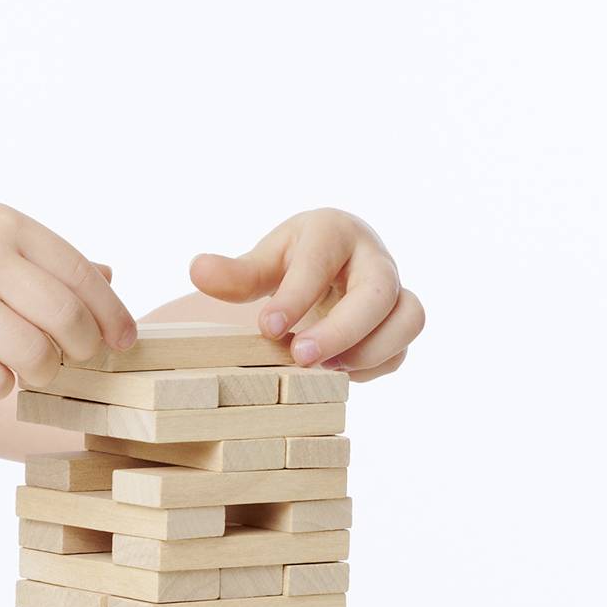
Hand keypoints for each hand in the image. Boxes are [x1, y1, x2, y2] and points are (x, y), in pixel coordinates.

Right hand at [0, 195, 134, 398]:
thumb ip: (39, 253)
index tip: (122, 342)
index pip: (82, 276)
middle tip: (71, 359)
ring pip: (36, 359)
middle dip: (81, 351)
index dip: (111, 316)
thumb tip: (108, 278)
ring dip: (41, 373)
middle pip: (68, 322)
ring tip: (26, 367)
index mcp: (5, 225)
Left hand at [188, 208, 424, 380]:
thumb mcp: (264, 262)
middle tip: (300, 357)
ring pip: (409, 318)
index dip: (295, 296)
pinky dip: (372, 366)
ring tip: (325, 370)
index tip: (266, 328)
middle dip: (341, 329)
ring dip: (369, 350)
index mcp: (335, 232)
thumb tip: (198, 270)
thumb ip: (236, 273)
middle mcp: (374, 258)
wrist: (332, 271)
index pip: (321, 261)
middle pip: (378, 291)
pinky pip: (400, 349)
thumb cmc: (294, 263)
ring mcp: (395, 292)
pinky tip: (336, 374)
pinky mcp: (400, 323)